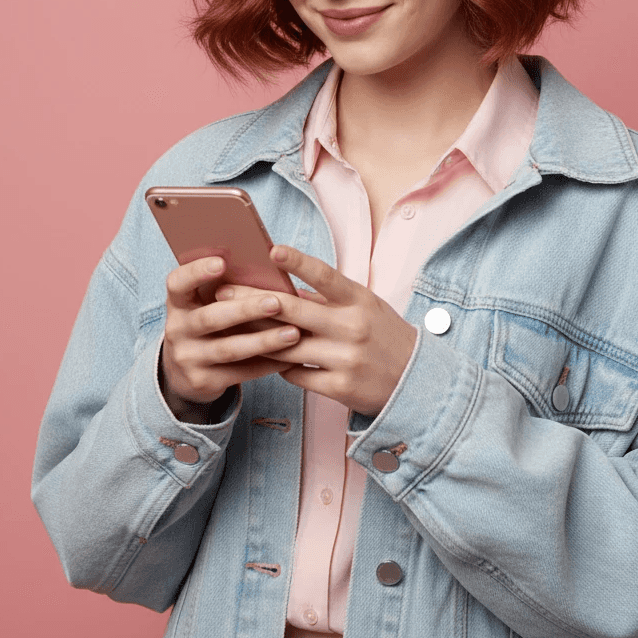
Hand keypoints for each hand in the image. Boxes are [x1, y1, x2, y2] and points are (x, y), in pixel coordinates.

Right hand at [161, 255, 304, 418]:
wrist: (184, 373)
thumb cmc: (207, 324)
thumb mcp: (204, 304)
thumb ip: (225, 287)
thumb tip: (267, 264)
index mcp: (178, 303)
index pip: (177, 283)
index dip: (197, 272)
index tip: (222, 262)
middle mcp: (177, 330)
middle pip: (210, 318)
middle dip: (245, 309)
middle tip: (276, 302)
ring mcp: (187, 358)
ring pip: (229, 349)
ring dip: (264, 341)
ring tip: (293, 333)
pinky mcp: (202, 382)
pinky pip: (240, 372)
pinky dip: (267, 364)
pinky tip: (291, 358)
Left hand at [215, 246, 417, 417]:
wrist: (415, 381)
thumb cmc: (383, 335)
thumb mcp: (365, 307)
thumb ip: (327, 299)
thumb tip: (282, 286)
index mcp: (360, 301)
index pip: (326, 276)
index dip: (299, 262)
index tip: (273, 249)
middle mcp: (352, 327)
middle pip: (294, 311)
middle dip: (254, 300)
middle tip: (222, 292)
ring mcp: (345, 359)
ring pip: (287, 345)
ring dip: (257, 336)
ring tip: (230, 326)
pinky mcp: (339, 388)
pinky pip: (296, 374)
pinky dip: (279, 365)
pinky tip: (266, 358)